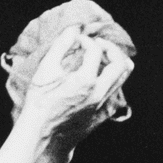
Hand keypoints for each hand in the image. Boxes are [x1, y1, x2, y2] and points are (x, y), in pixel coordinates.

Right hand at [18, 28, 132, 140]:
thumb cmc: (40, 101)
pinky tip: (97, 76)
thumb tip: (74, 29)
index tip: (76, 40)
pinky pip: (115, 91)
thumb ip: (61, 45)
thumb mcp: (46, 69)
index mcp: (85, 81)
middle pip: (121, 63)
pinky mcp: (102, 114)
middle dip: (111, 48)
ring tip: (102, 57)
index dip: (85, 40)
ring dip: (115, 63)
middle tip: (98, 45)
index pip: (96, 50)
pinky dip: (110, 79)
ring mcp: (102, 105)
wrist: (42, 133)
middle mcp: (99, 94)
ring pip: (122, 79)